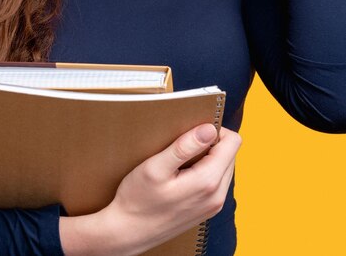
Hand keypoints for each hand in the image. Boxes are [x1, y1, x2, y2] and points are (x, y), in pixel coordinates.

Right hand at [100, 123, 240, 254]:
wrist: (128, 232)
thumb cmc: (137, 199)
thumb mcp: (155, 167)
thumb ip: (184, 147)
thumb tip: (209, 129)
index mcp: (208, 182)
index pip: (232, 142)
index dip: (214, 129)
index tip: (192, 131)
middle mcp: (217, 196)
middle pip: (230, 154)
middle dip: (211, 143)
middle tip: (183, 145)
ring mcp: (213, 205)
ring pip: (224, 167)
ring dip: (208, 157)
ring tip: (180, 160)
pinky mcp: (207, 210)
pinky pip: (217, 181)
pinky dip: (204, 171)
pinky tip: (181, 174)